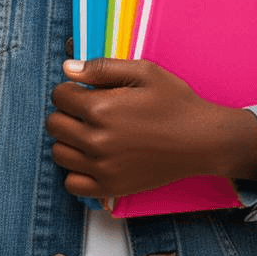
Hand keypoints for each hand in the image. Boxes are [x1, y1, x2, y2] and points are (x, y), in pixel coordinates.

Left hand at [46, 59, 256, 199]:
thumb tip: (68, 68)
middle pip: (54, 124)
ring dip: (68, 140)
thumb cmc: (175, 102)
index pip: (59, 96)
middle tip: (87, 110)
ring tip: (89, 132)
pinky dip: (75, 171)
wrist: (202, 140)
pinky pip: (72, 184)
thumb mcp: (144, 71)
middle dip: (66, 112)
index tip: (84, 90)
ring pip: (59, 153)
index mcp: (102, 108)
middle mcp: (97, 140)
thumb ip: (102, 68)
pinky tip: (91, 158)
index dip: (70, 88)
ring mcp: (103, 167)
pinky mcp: (111, 187)